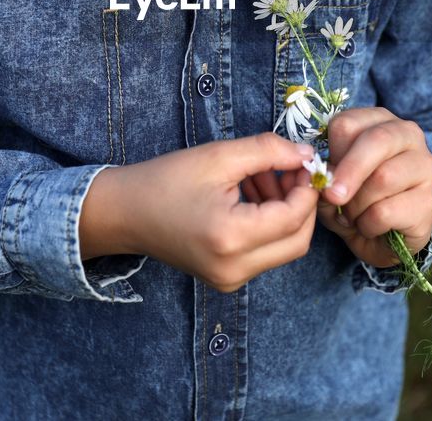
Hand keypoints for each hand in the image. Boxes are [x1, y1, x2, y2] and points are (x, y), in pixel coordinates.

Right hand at [107, 132, 319, 292]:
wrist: (124, 213)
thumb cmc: (166, 180)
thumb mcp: (219, 156)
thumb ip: (269, 152)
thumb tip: (307, 155)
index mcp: (231, 238)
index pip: (294, 217)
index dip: (308, 188)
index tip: (304, 161)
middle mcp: (234, 269)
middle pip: (298, 241)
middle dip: (302, 203)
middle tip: (290, 170)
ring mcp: (230, 280)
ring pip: (284, 248)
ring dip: (285, 212)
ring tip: (263, 177)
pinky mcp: (227, 279)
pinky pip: (265, 254)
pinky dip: (269, 225)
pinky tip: (252, 196)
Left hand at [311, 107, 431, 268]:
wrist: (380, 239)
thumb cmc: (353, 201)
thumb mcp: (331, 185)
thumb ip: (325, 176)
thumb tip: (324, 176)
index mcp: (379, 121)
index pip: (348, 123)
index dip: (332, 152)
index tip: (326, 174)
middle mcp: (408, 135)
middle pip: (376, 140)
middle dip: (349, 171)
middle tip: (332, 196)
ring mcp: (425, 166)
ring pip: (383, 177)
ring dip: (357, 205)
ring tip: (354, 216)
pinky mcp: (429, 202)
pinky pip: (387, 211)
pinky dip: (368, 225)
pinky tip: (371, 227)